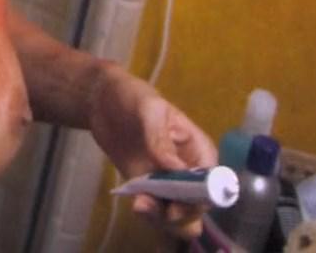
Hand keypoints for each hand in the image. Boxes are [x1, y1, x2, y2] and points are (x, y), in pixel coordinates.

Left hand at [87, 66, 218, 245]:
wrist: (103, 102)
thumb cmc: (133, 97)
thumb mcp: (149, 109)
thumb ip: (160, 138)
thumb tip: (175, 169)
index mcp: (199, 149)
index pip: (212, 182)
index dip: (200, 198)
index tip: (180, 203)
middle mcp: (188, 170)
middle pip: (196, 205)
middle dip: (180, 214)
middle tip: (154, 206)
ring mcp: (168, 182)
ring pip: (178, 214)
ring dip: (163, 218)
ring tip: (141, 206)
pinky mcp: (147, 188)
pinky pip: (156, 210)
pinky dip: (149, 215)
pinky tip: (136, 205)